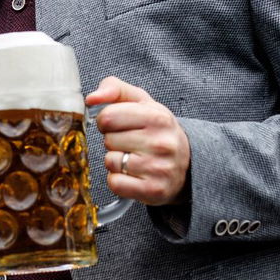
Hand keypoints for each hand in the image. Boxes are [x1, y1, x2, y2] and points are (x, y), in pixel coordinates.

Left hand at [86, 77, 189, 204]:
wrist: (188, 164)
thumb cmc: (158, 131)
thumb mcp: (142, 103)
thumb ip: (115, 89)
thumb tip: (91, 98)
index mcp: (157, 117)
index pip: (108, 116)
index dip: (107, 121)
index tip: (119, 125)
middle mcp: (161, 142)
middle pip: (108, 140)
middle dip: (114, 141)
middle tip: (131, 143)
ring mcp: (158, 168)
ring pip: (110, 161)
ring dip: (116, 161)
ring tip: (134, 158)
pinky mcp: (153, 190)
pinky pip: (115, 183)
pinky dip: (118, 180)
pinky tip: (133, 174)